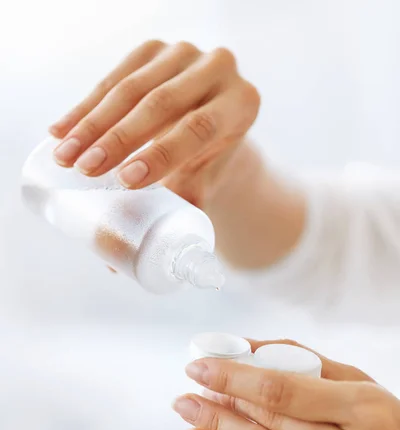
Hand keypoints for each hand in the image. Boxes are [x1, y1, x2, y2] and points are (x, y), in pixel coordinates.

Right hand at [49, 40, 259, 208]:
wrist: (211, 125)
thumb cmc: (208, 163)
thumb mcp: (205, 182)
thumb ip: (178, 214)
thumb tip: (124, 266)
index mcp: (241, 104)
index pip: (198, 128)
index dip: (160, 154)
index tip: (124, 180)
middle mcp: (218, 70)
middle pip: (161, 104)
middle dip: (116, 138)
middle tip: (84, 169)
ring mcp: (183, 54)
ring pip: (130, 87)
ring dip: (91, 123)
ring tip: (63, 156)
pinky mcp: (153, 50)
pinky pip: (113, 76)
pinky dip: (84, 107)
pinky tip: (61, 130)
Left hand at [175, 339, 399, 429]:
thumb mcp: (364, 388)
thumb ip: (309, 362)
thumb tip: (250, 347)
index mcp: (365, 412)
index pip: (284, 392)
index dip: (235, 378)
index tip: (201, 366)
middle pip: (268, 421)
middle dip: (220, 399)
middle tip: (190, 384)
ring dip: (216, 427)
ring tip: (187, 407)